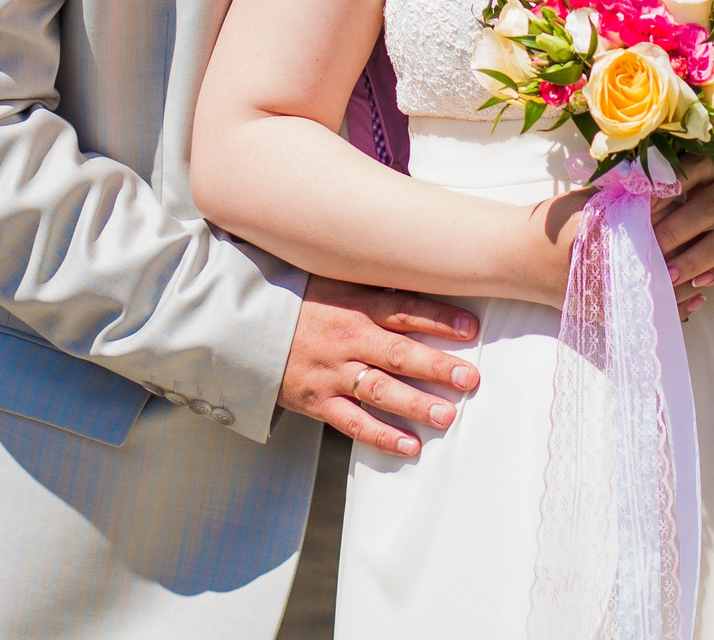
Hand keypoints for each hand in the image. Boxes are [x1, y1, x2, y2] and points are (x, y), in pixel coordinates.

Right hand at [280, 277, 480, 458]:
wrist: (242, 326)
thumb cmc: (296, 299)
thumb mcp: (333, 278)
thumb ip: (373, 282)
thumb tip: (417, 268)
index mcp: (353, 304)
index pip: (403, 309)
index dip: (438, 319)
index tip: (471, 328)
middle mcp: (346, 339)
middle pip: (398, 352)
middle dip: (436, 367)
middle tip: (469, 379)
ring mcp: (331, 372)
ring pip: (379, 390)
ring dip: (415, 404)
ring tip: (447, 416)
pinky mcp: (317, 400)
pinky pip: (352, 422)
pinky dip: (381, 436)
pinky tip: (409, 445)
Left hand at [652, 140, 713, 295]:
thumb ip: (705, 174)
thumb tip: (654, 197)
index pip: (692, 173)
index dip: (662, 193)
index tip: (636, 212)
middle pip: (706, 210)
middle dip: (671, 232)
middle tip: (644, 250)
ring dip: (694, 259)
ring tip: (667, 274)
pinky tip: (701, 280)